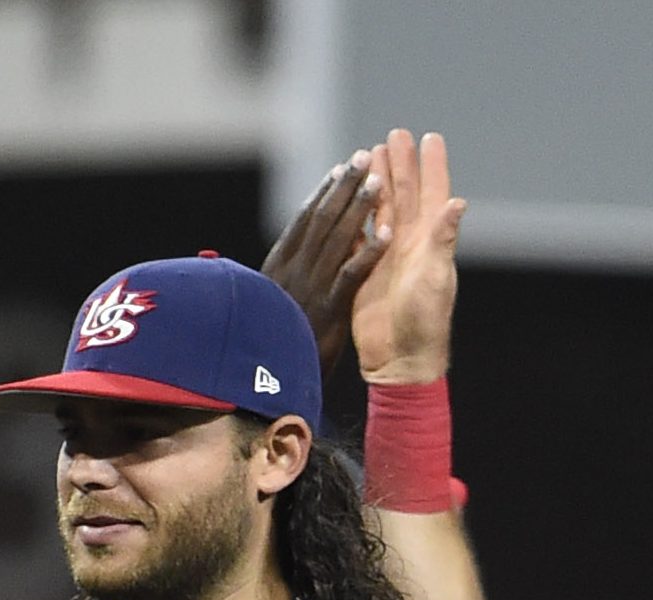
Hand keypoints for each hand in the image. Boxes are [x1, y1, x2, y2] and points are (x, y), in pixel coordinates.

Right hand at [262, 149, 377, 378]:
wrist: (264, 390)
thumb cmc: (266, 350)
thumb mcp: (264, 310)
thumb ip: (275, 284)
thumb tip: (278, 266)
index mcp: (277, 269)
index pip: (303, 221)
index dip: (322, 194)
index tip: (338, 170)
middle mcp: (292, 272)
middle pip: (321, 220)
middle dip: (343, 187)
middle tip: (363, 156)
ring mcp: (310, 290)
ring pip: (337, 240)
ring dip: (359, 208)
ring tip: (379, 180)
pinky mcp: (328, 311)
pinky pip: (351, 276)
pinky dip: (369, 253)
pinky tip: (387, 232)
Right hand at [348, 128, 461, 387]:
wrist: (400, 358)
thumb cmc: (425, 321)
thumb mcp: (436, 277)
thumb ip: (443, 238)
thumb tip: (457, 202)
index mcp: (430, 241)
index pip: (433, 194)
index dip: (432, 166)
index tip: (430, 138)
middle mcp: (410, 244)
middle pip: (405, 194)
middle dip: (400, 164)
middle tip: (394, 134)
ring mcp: (387, 257)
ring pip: (381, 210)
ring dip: (376, 183)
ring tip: (368, 155)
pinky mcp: (365, 272)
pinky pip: (359, 236)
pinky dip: (354, 215)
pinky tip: (347, 199)